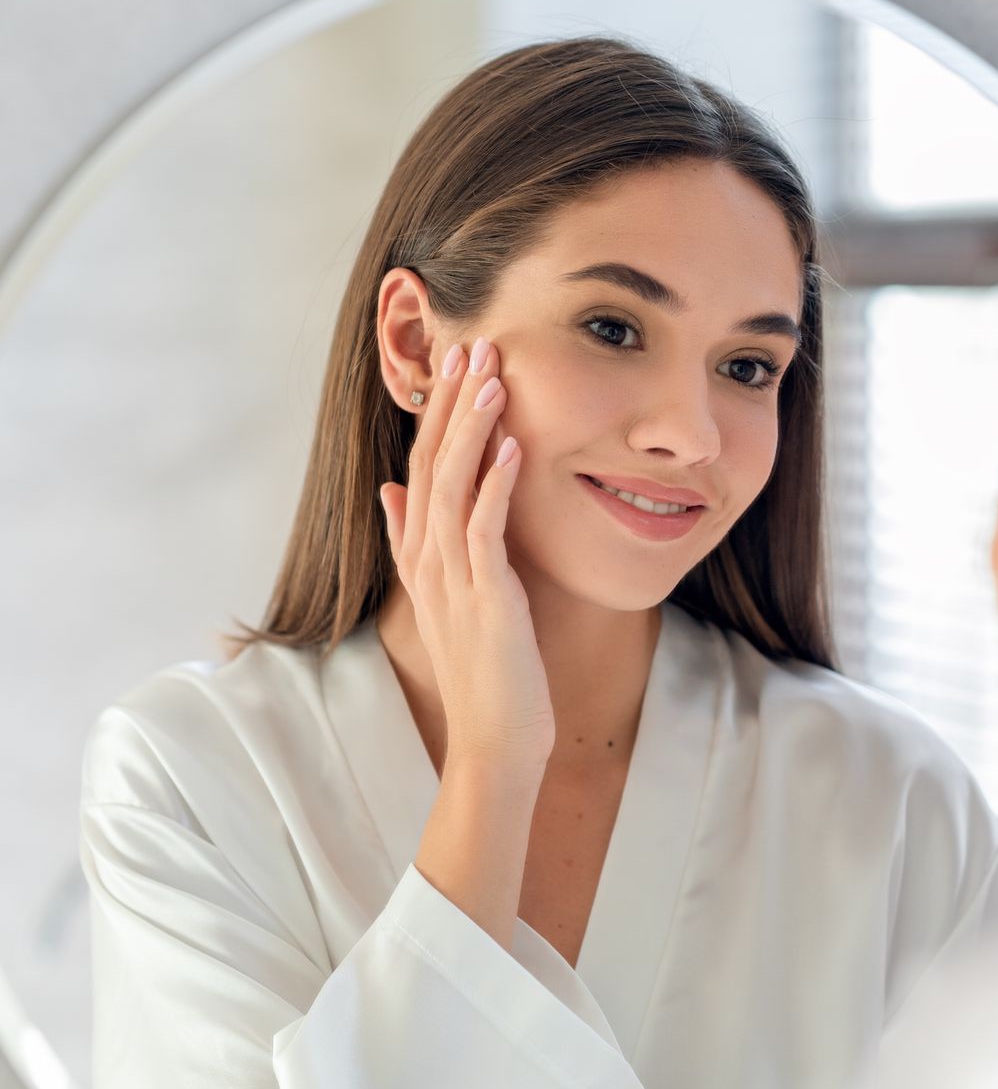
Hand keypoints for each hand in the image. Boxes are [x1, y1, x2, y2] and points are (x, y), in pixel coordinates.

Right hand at [377, 336, 555, 765]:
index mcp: (421, 557)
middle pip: (430, 466)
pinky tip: (514, 448)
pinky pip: (484, 532)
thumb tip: (393, 491)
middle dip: (450, 405)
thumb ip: (417, 542)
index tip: (455, 363)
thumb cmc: (488, 674)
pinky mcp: (485, 600)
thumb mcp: (450, 600)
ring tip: (490, 377)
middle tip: (471, 346)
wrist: (496, 742)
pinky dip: (495, 486)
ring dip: (471, 429)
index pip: (420, 469)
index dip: (435, 415)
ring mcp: (453, 581)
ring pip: (452, 488)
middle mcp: (429, 562)